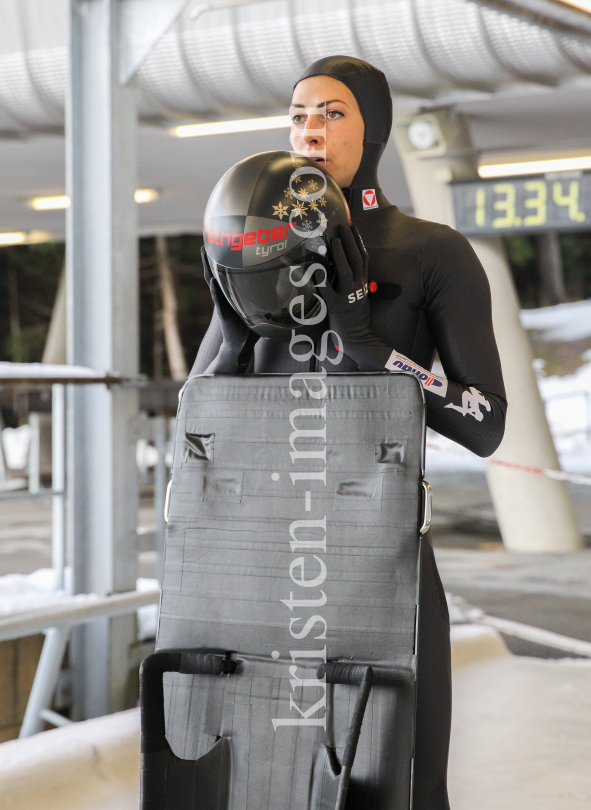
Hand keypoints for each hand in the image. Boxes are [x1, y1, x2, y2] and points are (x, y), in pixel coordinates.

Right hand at [202, 247, 257, 372]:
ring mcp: (222, 303)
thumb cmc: (251, 330)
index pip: (229, 272)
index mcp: (234, 293)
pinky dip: (215, 290)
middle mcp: (226, 295)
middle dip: (212, 257)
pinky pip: (218, 299)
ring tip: (204, 253)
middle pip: (217, 272)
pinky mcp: (222, 313)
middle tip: (208, 241)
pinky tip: (213, 281)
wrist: (240, 346)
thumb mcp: (261, 311)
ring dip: (208, 267)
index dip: (226, 259)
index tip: (225, 243)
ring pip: (213, 281)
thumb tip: (289, 292)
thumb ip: (269, 301)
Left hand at [315, 225, 385, 368]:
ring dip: (341, 255)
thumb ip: (353, 280)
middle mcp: (358, 287)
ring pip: (347, 271)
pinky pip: (329, 291)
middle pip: (357, 260)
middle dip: (350, 241)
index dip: (359, 241)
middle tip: (342, 226)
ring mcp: (349, 296)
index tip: (353, 226)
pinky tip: (316, 271)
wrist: (357, 337)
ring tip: (334, 240)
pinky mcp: (337, 306)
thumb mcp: (357, 295)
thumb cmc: (355, 316)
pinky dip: (322, 281)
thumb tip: (341, 265)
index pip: (364, 257)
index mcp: (363, 282)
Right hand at [320, 225, 368, 313]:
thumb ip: (323, 286)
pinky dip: (361, 247)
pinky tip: (357, 238)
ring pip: (363, 257)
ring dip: (358, 241)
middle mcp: (358, 282)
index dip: (340, 255)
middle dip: (350, 242)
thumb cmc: (338, 310)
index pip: (345, 269)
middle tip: (343, 227)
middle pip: (357, 259)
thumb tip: (317, 269)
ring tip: (352, 227)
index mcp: (347, 289)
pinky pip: (366, 259)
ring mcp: (364, 278)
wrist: (354, 320)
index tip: (334, 241)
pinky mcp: (366, 276)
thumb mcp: (328, 302)